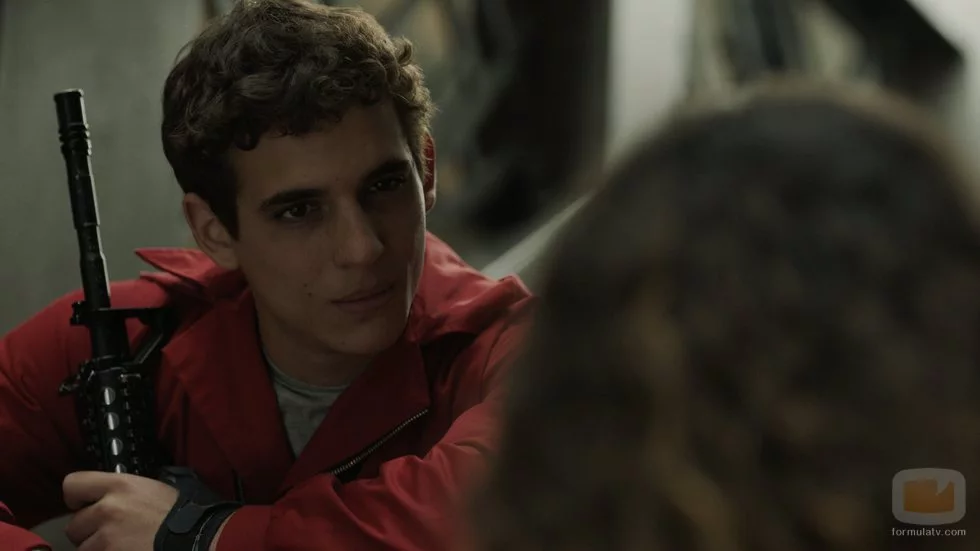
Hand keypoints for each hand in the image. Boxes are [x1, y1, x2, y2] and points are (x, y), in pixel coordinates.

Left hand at [63, 471, 178, 550]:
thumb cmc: (182, 513)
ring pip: (84, 549)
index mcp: (120, 485)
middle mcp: (108, 510)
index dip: (76, 498)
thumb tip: (104, 496)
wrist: (197, 538)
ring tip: (121, 546)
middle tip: (111, 533)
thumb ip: (124, 490)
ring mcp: (106, 539)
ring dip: (98, 549)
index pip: (72, 484)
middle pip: (74, 525)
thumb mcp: (153, 488)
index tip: (84, 505)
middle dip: (89, 531)